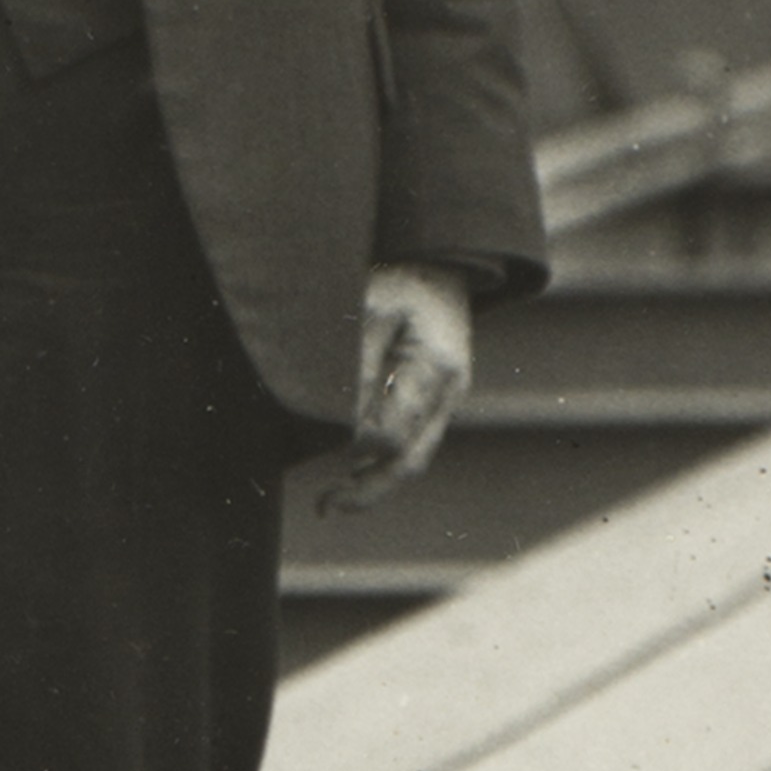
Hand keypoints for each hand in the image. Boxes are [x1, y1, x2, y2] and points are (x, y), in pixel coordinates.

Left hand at [327, 263, 473, 509]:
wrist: (442, 264)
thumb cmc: (403, 279)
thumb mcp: (372, 307)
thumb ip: (357, 361)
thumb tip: (339, 416)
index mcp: (435, 370)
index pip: (393, 431)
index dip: (355, 445)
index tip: (322, 445)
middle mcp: (448, 393)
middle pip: (410, 461)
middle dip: (368, 490)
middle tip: (325, 507)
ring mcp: (448, 400)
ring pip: (414, 458)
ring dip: (374, 482)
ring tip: (333, 500)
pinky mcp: (437, 400)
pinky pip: (414, 443)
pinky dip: (384, 462)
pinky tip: (354, 468)